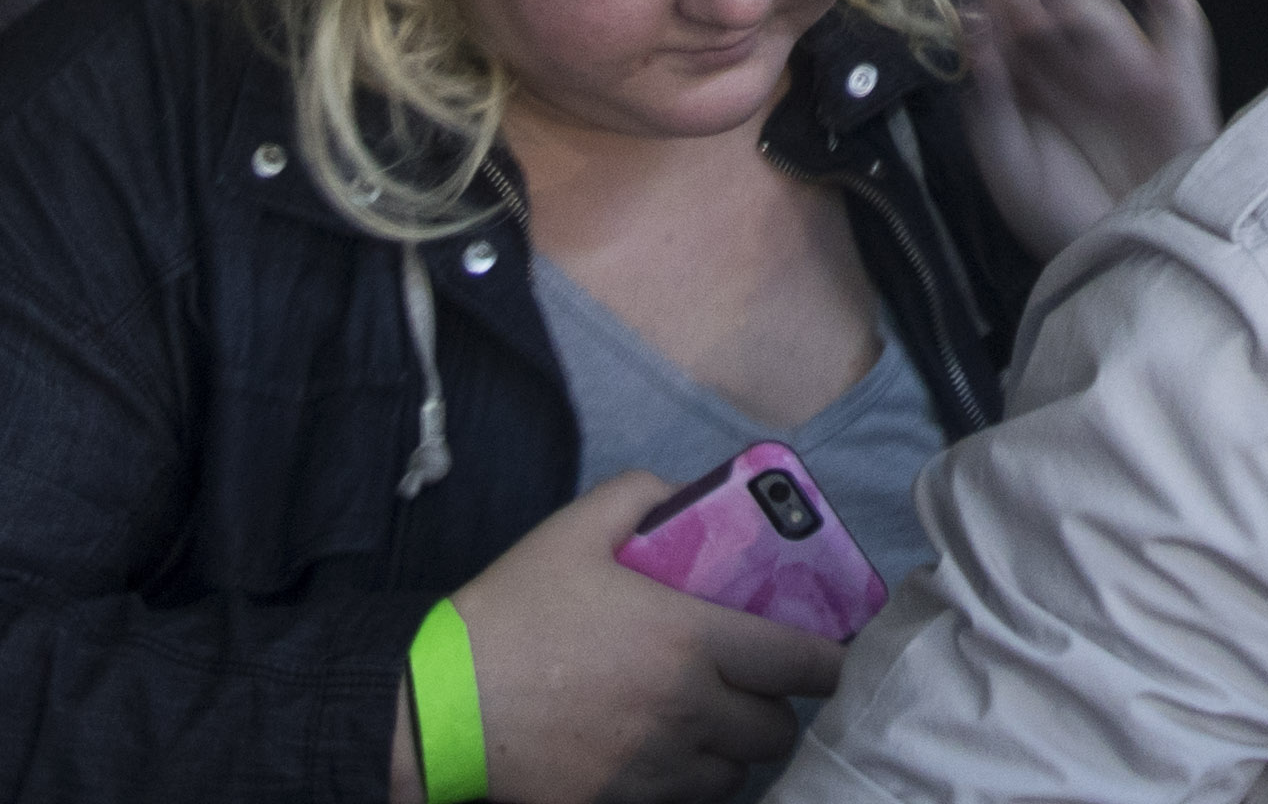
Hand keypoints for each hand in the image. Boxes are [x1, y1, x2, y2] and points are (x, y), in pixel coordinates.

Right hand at [419, 481, 838, 803]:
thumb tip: (690, 494)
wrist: (440, 704)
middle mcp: (688, 709)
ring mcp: (658, 767)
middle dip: (774, 706)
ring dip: (733, 747)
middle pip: (777, 728)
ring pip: (737, 772)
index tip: (826, 655)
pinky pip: (690, 801)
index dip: (826, 660)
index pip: (802, 663)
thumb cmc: (513, 612)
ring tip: (709, 720)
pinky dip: (692, 780)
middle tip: (752, 685)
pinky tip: (666, 753)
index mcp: (691, 638)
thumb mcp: (576, 528)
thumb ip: (644, 495)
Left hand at [950, 0, 1215, 258]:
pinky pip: (1175, 12)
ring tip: (1038, 21)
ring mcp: (1127, 66)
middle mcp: (1074, 63)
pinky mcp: (1175, 76)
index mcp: (1029, 80)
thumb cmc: (1061, 217)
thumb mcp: (1003, 159)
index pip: (1001, 6)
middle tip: (998, 4)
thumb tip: (973, 19)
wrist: (1130, 262)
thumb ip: (987, 93)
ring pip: (1090, 3)